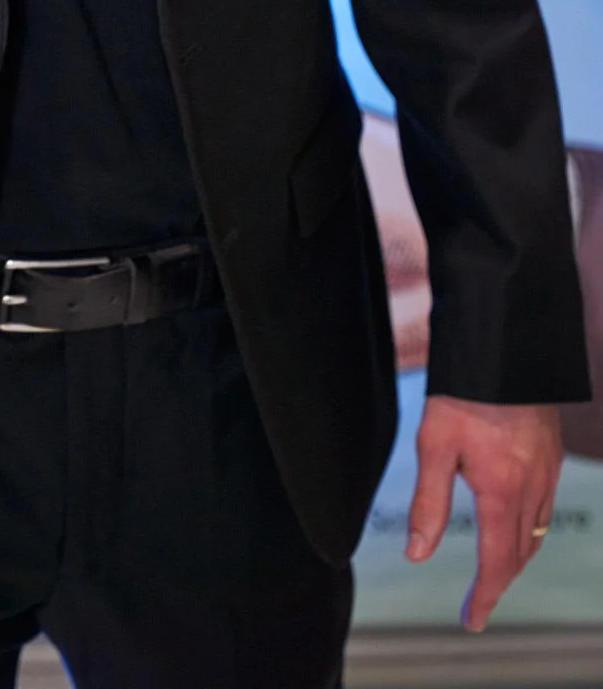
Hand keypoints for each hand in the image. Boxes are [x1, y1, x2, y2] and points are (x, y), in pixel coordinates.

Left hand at [406, 395, 561, 630]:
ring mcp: (547, 471)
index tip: (472, 620)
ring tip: (493, 572)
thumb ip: (429, 503)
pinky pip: (544, 506)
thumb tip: (417, 553)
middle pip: (519, 553)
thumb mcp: (434, 446)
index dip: (485, 596)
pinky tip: (513, 523)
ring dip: (514, 558)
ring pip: (535, 532)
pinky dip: (528, 529)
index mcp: (503, 492)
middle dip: (499, 582)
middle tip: (477, 602)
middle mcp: (532, 488)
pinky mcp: (550, 454)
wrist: (503, 348)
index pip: (498, 564)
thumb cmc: (463, 393)